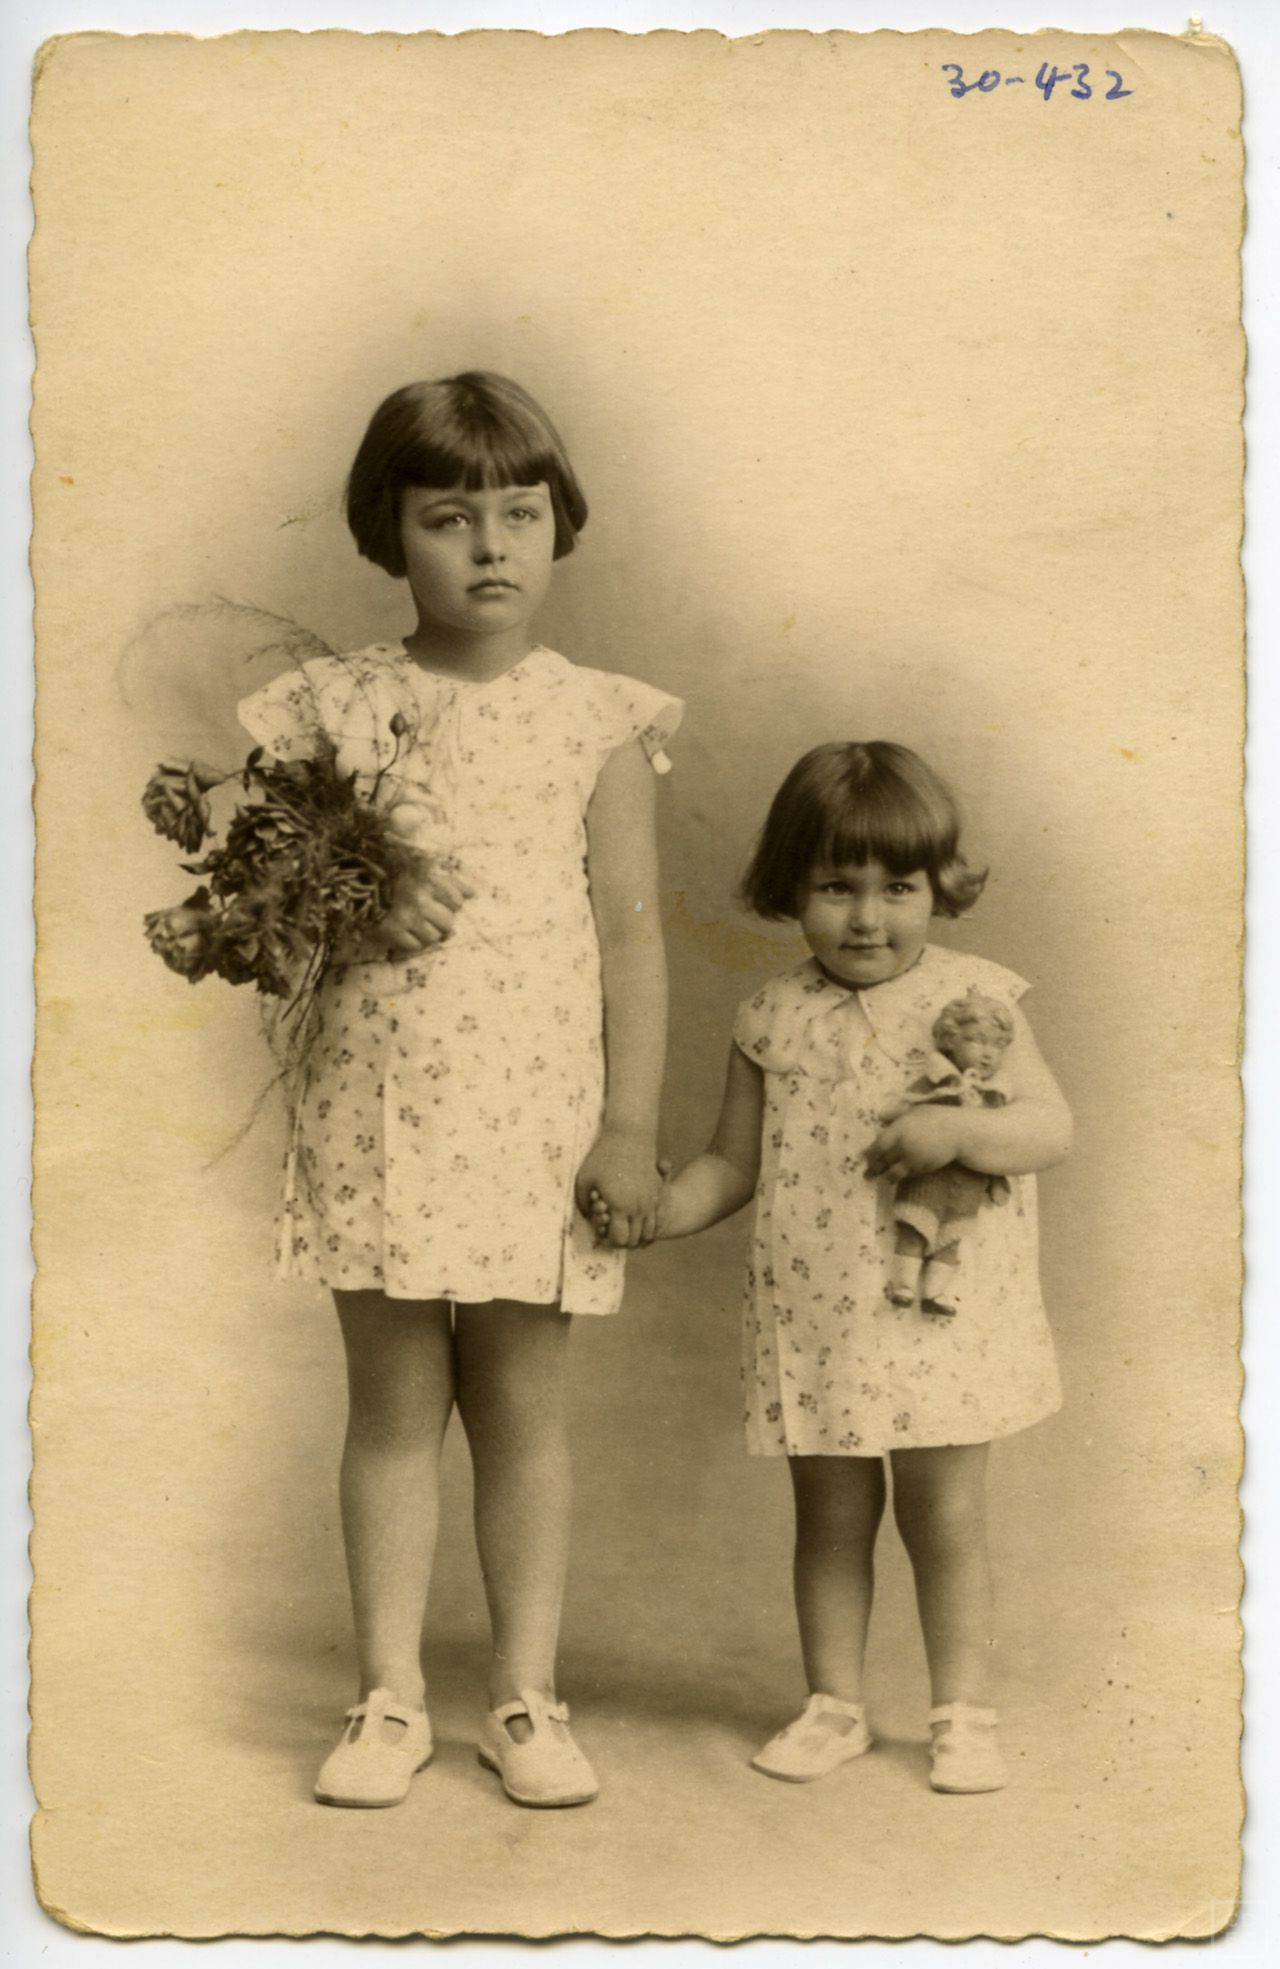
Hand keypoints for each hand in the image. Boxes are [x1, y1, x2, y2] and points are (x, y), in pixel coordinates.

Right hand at [360, 862, 474, 961]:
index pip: (457, 899)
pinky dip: (413, 942)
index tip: (442, 900)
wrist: (352, 875)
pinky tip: (405, 933)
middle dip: (441, 921)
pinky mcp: (391, 931)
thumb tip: (471, 893)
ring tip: (417, 925)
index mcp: (428, 878)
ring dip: (428, 933)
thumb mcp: (419, 862)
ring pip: (433, 937)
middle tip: (428, 915)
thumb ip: (446, 877)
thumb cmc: (388, 867)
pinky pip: (414, 946)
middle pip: (448, 922)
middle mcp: (420, 899)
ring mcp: (406, 917)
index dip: (452, 902)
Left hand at [575, 1128, 664, 1247]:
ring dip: (639, 1236)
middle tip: (614, 1235)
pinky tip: (639, 1222)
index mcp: (620, 1206)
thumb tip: (587, 1219)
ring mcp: (652, 1200)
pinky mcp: (660, 1193)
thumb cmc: (603, 1156)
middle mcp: (639, 1207)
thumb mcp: (584, 1180)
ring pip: (650, 1232)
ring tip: (627, 1231)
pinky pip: (659, 1219)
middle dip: (624, 1242)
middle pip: (636, 1239)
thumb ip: (583, 1203)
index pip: (620, 1239)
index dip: (611, 1242)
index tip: (604, 1235)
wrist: (630, 1136)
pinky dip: (650, 1226)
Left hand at [864, 1107, 963, 1186]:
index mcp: (899, 1130)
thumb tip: (879, 1115)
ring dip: (886, 1176)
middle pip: (883, 1161)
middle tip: (867, 1175)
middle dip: (874, 1168)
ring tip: (881, 1179)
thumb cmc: (935, 1118)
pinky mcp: (922, 1168)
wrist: (958, 1132)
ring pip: (894, 1172)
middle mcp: (903, 1146)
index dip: (869, 1153)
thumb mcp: (914, 1111)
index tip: (863, 1158)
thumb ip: (895, 1114)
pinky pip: (907, 1175)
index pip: (878, 1146)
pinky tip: (897, 1177)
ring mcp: (913, 1159)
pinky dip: (901, 1176)